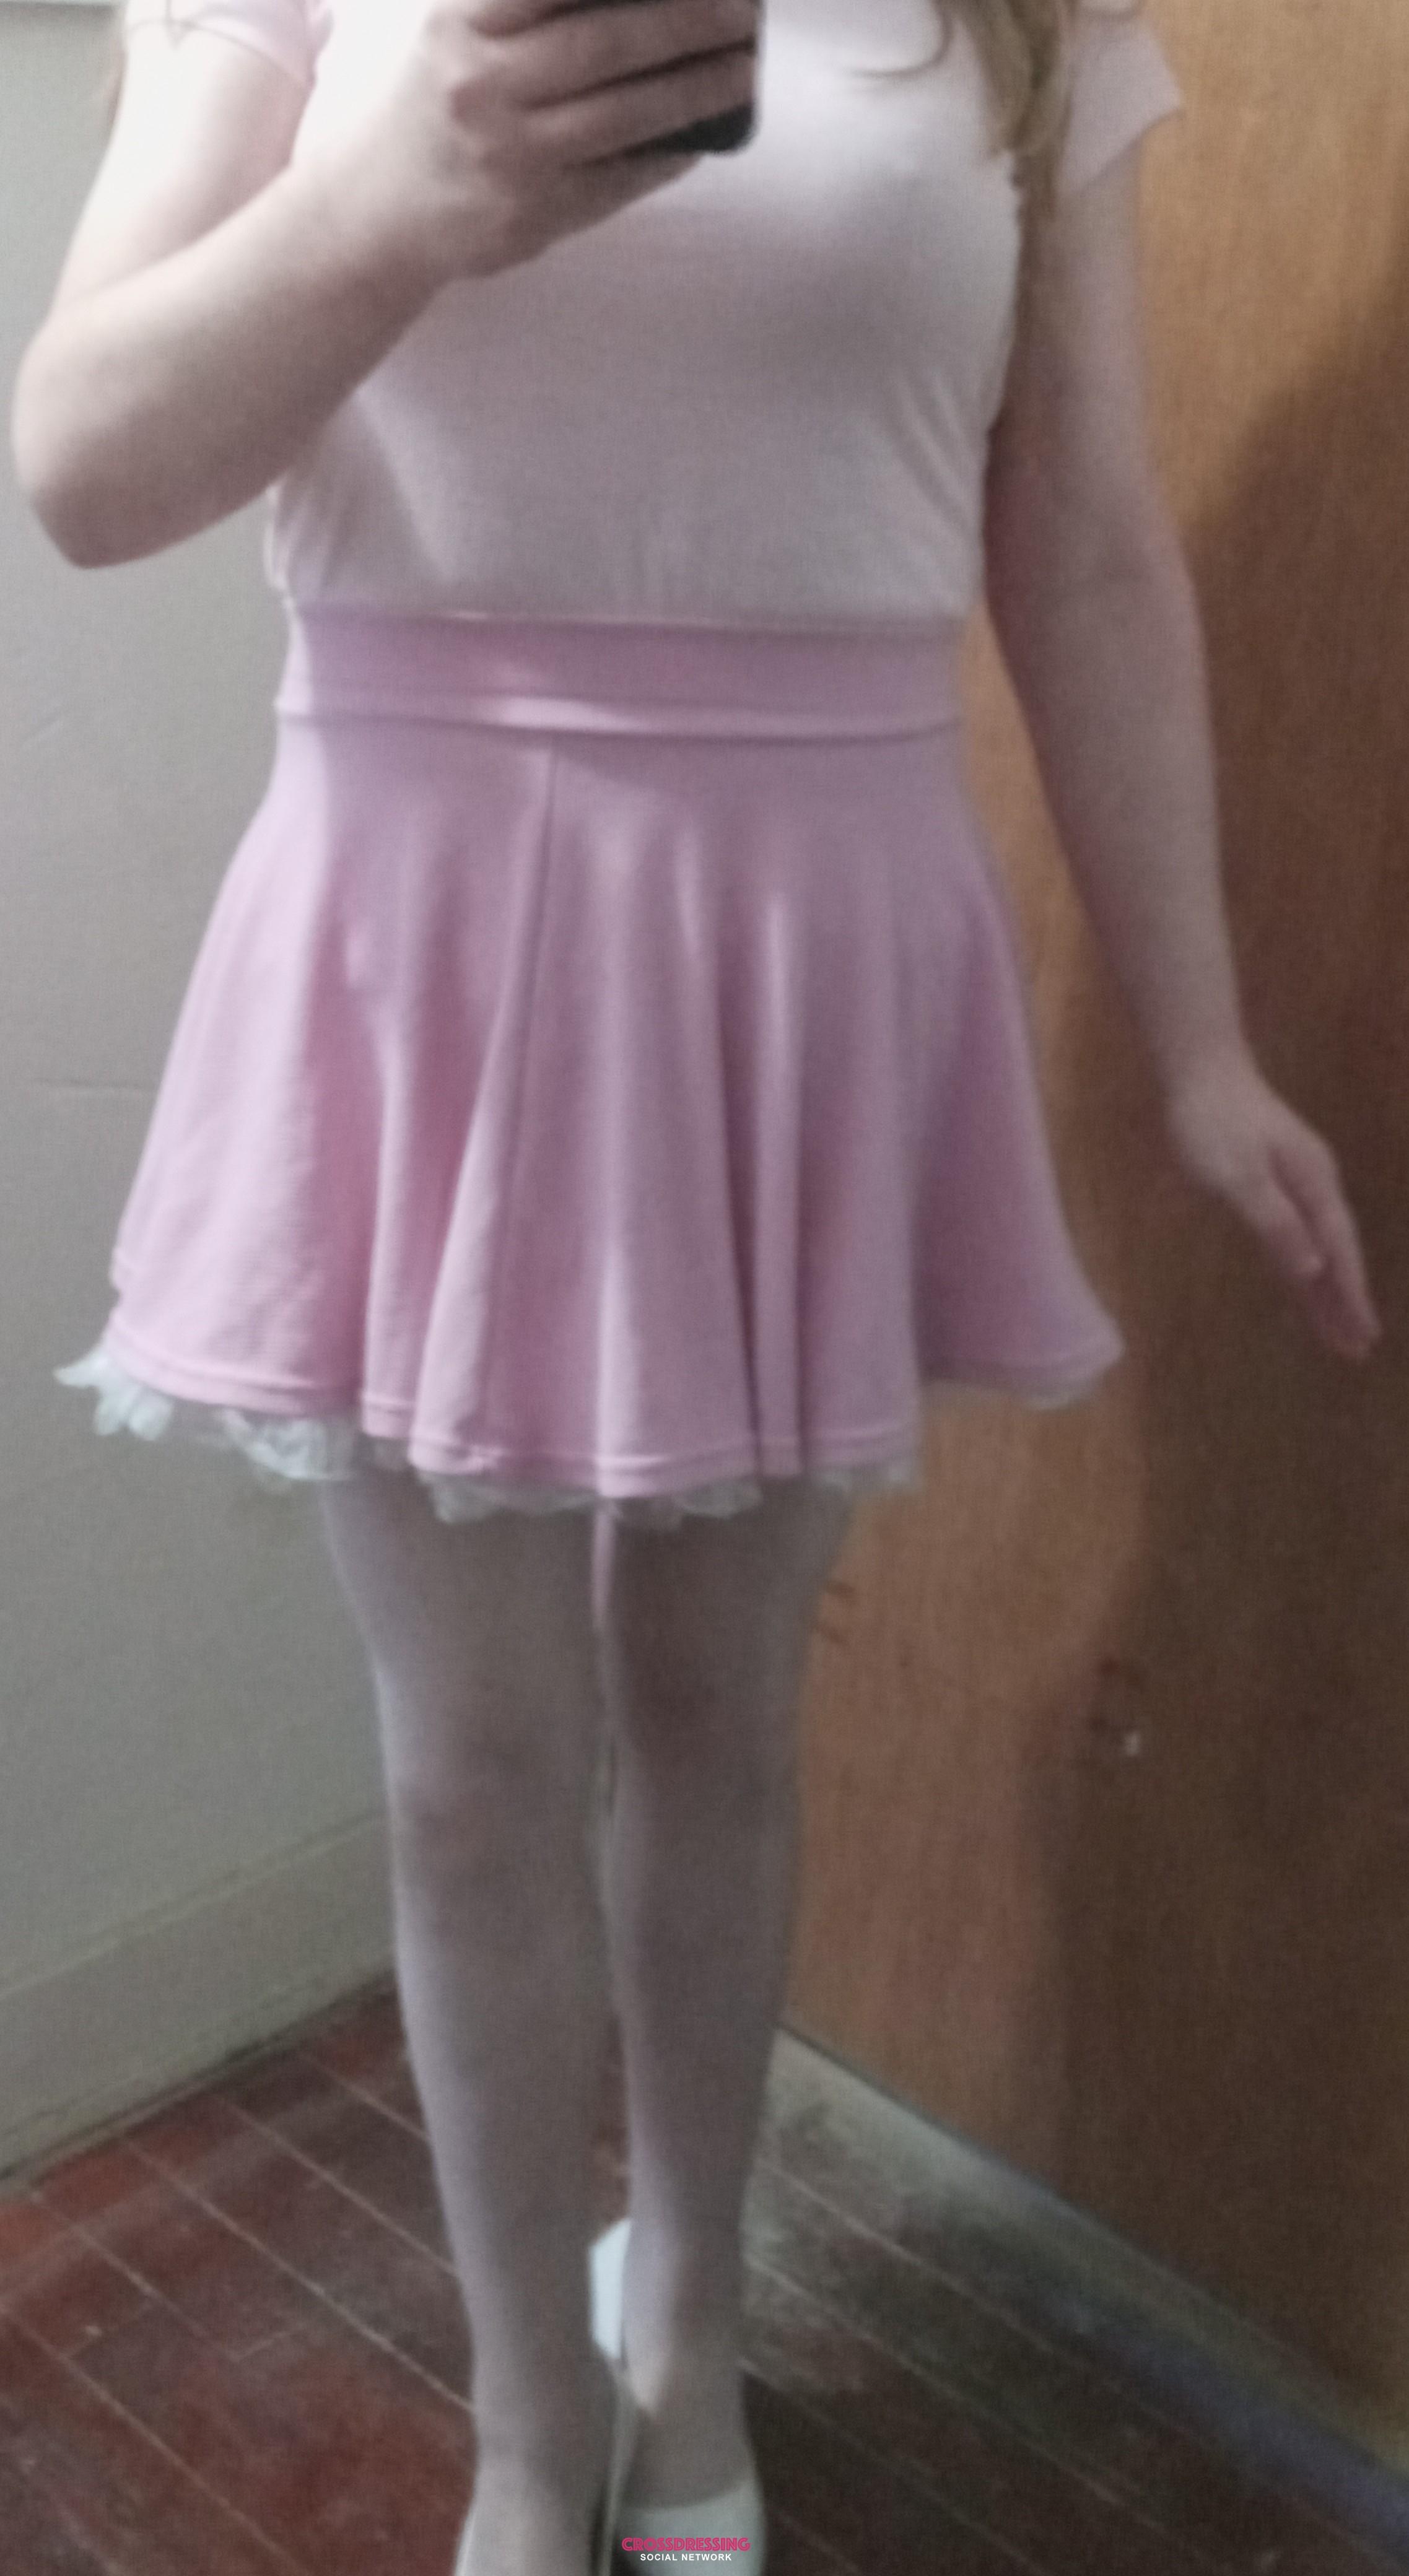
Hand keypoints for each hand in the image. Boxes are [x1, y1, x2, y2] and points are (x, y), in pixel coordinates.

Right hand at [326, 0, 758, 292]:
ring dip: (696, 91)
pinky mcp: (531, 214)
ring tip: (744, 71)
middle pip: (605, 41)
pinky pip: (617, 179)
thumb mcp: (458, 29)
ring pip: (623, 114)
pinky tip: (702, 139)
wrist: (378, 212)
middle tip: (744, 10)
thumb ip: (527, 7)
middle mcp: (483, 83)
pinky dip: (665, 157)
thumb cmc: (437, 106)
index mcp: (465, 22)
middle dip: (688, 22)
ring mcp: (510, 154)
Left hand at [1161, 1042, 1382, 1359]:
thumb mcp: (1239, 1177)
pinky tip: (1307, 1279)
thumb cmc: (1214, 1123)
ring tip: (1340, 1328)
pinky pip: (1301, 1234)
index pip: (1338, 1254)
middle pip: (1336, 1255)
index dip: (1349, 1298)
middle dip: (1346, 1302)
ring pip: (1319, 1246)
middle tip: (1358, 1349)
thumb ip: (1275, 1222)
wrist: (1201, 1072)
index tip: (1362, 1338)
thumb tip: (1311, 1268)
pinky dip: (1307, 1263)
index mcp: (1313, 1187)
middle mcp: (1315, 1186)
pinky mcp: (1277, 1180)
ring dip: (1328, 1288)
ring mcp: (1298, 1182)